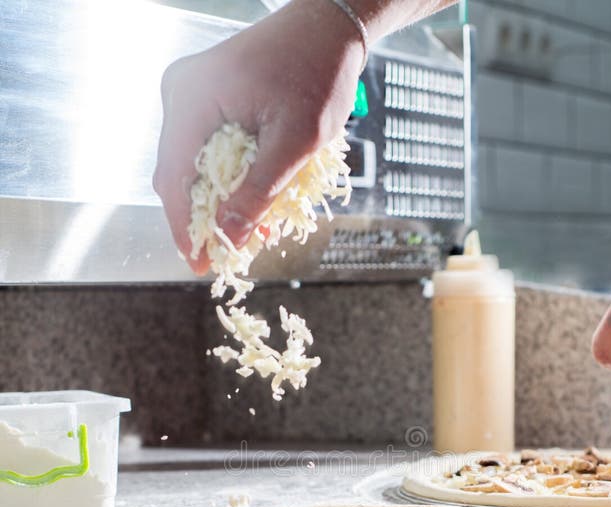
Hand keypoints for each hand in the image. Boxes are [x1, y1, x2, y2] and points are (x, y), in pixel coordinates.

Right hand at [153, 0, 364, 274]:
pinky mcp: (204, 97)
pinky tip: (247, 200)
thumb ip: (258, 190)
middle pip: (178, 174)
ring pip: (191, 164)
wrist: (326, 28)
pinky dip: (223, 178)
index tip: (199, 263)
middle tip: (226, 255)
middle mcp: (180, 93)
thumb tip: (228, 237)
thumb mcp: (294, 141)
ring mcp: (189, 93)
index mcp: (192, 99)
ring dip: (216, 200)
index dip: (185, 228)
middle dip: (203, 217)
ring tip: (245, 231)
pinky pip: (203, 148)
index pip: (173, 179)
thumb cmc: (316, 74)